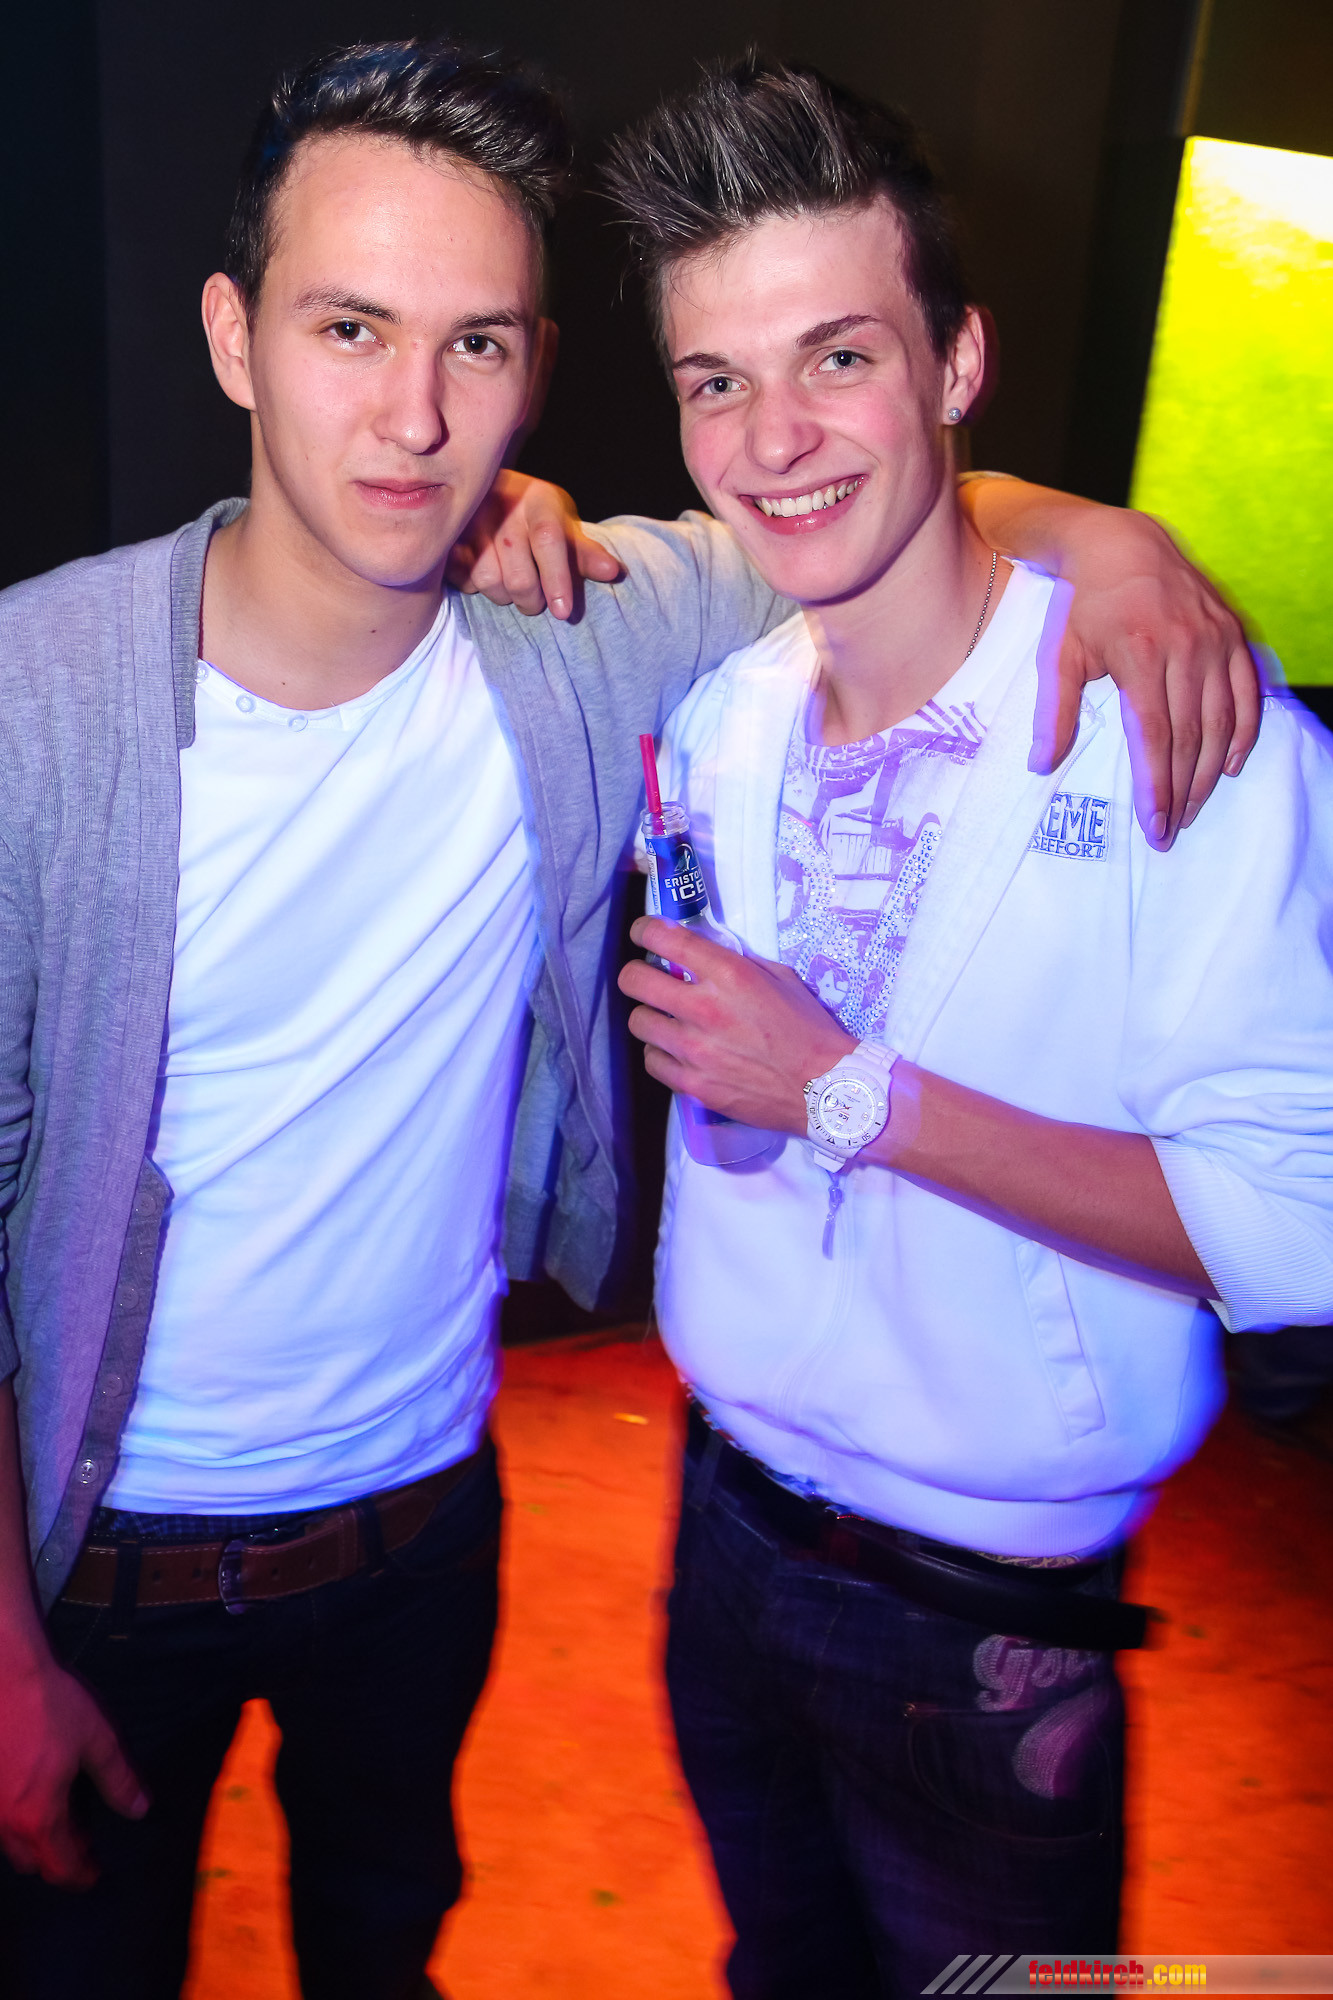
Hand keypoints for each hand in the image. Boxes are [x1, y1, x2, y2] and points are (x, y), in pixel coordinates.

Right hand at [0, 1644, 147, 1885]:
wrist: (5, 1674)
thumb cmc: (51, 1705)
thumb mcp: (97, 1740)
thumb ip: (119, 1780)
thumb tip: (139, 1810)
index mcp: (37, 1817)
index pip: (60, 1866)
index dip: (81, 1876)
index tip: (96, 1876)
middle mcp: (5, 1822)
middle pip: (31, 1862)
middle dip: (57, 1862)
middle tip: (84, 1846)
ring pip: (10, 1845)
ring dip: (35, 1843)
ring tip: (61, 1824)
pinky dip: (18, 1821)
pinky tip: (33, 1799)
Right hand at [445, 470, 621, 617]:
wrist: (490, 490)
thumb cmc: (537, 517)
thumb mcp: (564, 527)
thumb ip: (583, 553)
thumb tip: (612, 572)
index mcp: (538, 498)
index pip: (548, 540)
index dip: (557, 580)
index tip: (563, 612)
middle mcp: (503, 504)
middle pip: (519, 576)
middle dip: (532, 600)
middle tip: (537, 602)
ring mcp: (470, 519)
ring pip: (488, 583)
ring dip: (503, 597)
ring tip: (512, 588)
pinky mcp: (448, 535)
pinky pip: (463, 579)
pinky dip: (474, 587)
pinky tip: (486, 575)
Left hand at [620, 918, 852, 1132]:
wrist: (824, 1088)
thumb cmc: (809, 1030)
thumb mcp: (780, 978)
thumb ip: (739, 964)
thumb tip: (704, 959)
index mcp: (728, 974)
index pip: (663, 938)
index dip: (644, 930)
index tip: (644, 933)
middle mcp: (704, 1007)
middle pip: (634, 980)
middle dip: (637, 974)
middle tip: (648, 979)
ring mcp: (694, 1049)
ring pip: (638, 1022)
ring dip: (650, 1016)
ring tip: (667, 1021)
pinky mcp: (692, 1084)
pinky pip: (652, 1061)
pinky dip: (661, 1053)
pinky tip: (677, 1052)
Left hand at [1030, 510, 1258, 846]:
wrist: (1121, 543)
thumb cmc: (1083, 605)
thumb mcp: (1059, 654)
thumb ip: (1054, 712)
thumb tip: (1041, 766)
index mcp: (1139, 654)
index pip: (1155, 737)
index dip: (1157, 787)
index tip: (1155, 827)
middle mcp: (1185, 648)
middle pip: (1191, 738)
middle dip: (1182, 792)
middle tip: (1171, 832)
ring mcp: (1214, 640)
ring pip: (1221, 722)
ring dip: (1209, 773)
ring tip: (1193, 809)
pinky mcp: (1232, 633)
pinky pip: (1248, 693)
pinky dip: (1244, 733)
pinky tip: (1230, 766)